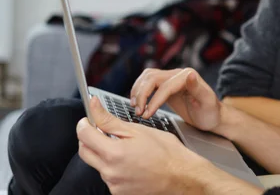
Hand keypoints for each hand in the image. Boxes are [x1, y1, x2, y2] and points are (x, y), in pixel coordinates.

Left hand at [77, 96, 206, 194]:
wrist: (181, 176)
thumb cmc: (166, 152)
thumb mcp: (138, 130)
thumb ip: (110, 120)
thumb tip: (94, 107)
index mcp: (114, 153)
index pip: (84, 135)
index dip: (84, 123)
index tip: (89, 119)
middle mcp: (110, 171)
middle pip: (84, 152)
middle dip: (89, 139)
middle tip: (102, 130)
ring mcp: (113, 184)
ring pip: (97, 164)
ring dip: (103, 153)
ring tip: (125, 148)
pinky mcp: (118, 193)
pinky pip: (108, 176)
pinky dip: (113, 167)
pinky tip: (130, 162)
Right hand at [130, 68, 220, 131]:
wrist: (212, 117)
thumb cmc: (211, 112)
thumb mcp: (207, 102)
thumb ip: (198, 88)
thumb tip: (190, 74)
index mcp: (188, 76)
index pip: (165, 86)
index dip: (154, 100)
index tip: (147, 114)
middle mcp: (178, 74)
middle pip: (152, 78)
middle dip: (142, 94)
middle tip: (138, 112)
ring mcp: (171, 79)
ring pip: (147, 77)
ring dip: (138, 91)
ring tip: (136, 108)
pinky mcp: (166, 86)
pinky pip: (149, 83)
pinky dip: (140, 91)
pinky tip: (139, 103)